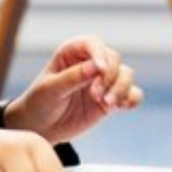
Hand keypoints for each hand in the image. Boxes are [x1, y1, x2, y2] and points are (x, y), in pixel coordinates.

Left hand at [4, 35, 142, 142]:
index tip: (100, 70)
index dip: (99, 53)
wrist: (41, 128)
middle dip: (109, 77)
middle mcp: (91, 63)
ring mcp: (102, 81)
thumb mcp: (50, 90)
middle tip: (96, 95)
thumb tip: (96, 66)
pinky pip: (132, 94)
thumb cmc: (40, 103)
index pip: (93, 44)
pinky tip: (120, 107)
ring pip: (126, 75)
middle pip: (114, 59)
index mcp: (72, 53)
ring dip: (121, 88)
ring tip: (107, 103)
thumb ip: (73, 77)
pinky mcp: (111, 98)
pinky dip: (131, 99)